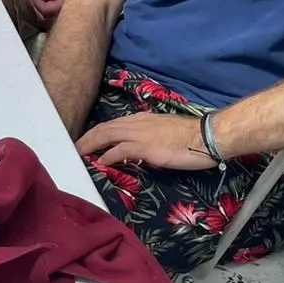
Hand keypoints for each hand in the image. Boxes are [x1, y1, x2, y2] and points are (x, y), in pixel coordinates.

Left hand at [76, 112, 214, 170]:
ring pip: (107, 135)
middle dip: (88, 138)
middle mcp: (136, 123)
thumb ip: (149, 137)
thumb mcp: (164, 133)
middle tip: (75, 148)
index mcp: (141, 119)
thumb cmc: (191, 136)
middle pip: (104, 128)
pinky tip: (101, 163)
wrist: (208, 136)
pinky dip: (108, 156)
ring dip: (91, 145)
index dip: (98, 133)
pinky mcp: (145, 146)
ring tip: (80, 155)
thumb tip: (138, 149)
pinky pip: (120, 150)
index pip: (113, 124)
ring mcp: (140, 134)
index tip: (88, 141)